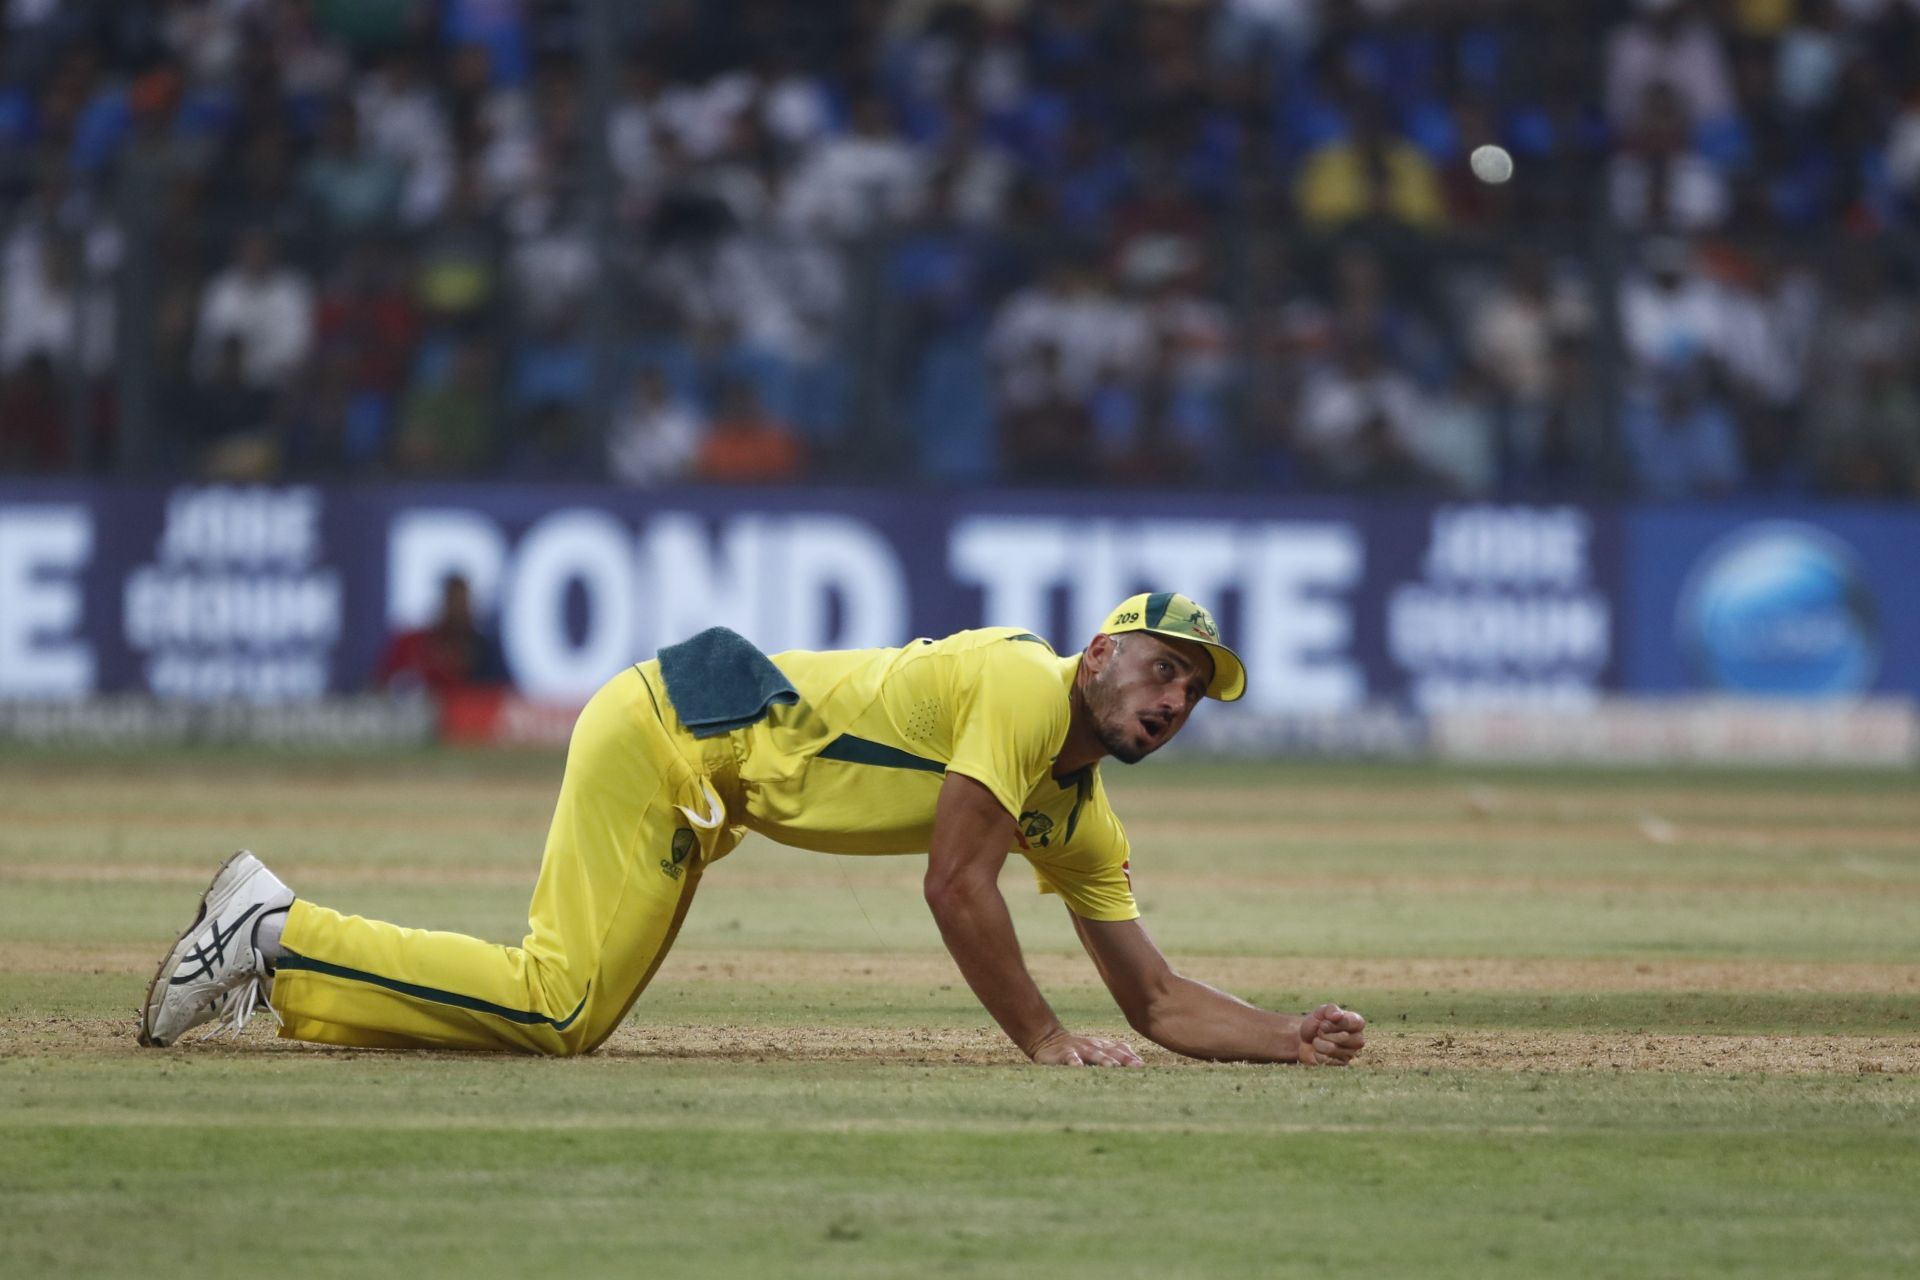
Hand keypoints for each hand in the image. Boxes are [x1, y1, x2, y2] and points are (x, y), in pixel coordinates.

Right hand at [1027, 1029, 1144, 1067]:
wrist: (1048, 1039)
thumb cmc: (1079, 1050)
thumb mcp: (1098, 1050)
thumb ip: (1116, 1054)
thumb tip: (1139, 1064)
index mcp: (1103, 1046)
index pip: (1120, 1050)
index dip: (1131, 1057)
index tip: (1142, 1066)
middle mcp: (1094, 1046)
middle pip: (1112, 1052)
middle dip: (1125, 1059)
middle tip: (1137, 1067)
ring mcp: (1079, 1049)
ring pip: (1094, 1054)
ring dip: (1104, 1060)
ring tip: (1112, 1067)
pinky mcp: (1064, 1053)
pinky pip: (1070, 1057)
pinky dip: (1074, 1062)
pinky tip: (1078, 1067)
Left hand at [1296, 1003, 1365, 1065]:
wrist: (1304, 1039)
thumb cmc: (1317, 1023)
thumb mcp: (1321, 1011)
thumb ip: (1330, 1009)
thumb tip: (1338, 1015)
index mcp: (1357, 1023)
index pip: (1349, 1023)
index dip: (1332, 1023)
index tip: (1324, 1022)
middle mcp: (1358, 1039)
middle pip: (1343, 1038)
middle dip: (1324, 1033)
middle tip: (1320, 1031)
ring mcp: (1351, 1053)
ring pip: (1332, 1049)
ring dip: (1319, 1043)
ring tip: (1318, 1040)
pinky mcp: (1342, 1064)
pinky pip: (1327, 1060)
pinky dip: (1318, 1054)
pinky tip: (1319, 1051)